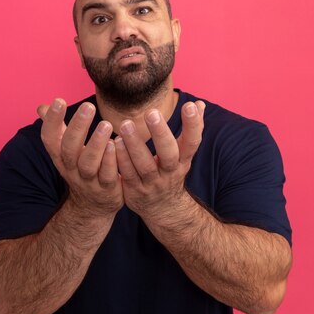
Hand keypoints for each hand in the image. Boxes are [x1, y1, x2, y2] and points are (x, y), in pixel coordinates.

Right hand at [38, 99, 122, 218]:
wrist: (93, 206)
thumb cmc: (80, 169)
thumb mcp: (65, 151)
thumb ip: (57, 128)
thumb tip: (42, 107)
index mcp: (60, 156)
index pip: (50, 138)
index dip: (52, 121)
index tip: (59, 100)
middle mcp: (71, 168)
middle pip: (69, 148)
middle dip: (77, 127)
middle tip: (88, 106)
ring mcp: (89, 180)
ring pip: (89, 163)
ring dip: (96, 143)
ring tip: (106, 124)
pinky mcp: (107, 189)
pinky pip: (108, 175)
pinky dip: (111, 160)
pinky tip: (117, 144)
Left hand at [114, 101, 205, 219]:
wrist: (164, 210)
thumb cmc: (171, 173)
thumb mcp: (184, 154)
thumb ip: (190, 129)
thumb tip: (199, 104)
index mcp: (183, 161)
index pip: (192, 142)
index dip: (193, 125)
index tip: (189, 105)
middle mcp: (170, 172)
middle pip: (168, 153)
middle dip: (161, 133)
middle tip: (151, 112)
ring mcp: (152, 183)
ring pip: (144, 165)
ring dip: (135, 144)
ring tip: (126, 124)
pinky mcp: (135, 191)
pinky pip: (127, 174)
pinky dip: (121, 159)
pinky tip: (113, 143)